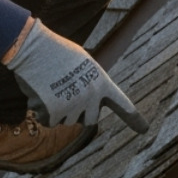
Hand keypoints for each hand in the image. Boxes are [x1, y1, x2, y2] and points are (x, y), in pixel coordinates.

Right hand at [6, 21, 148, 132]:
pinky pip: (48, 121)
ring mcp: (74, 105)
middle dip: (79, 114)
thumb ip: (90, 84)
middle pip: (90, 120)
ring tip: (49, 87)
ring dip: (57, 110)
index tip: (144, 130)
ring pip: (66, 121)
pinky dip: (42, 112)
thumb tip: (86, 105)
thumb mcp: (82, 63)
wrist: (34, 47)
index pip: (121, 103)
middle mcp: (91, 96)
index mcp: (102, 82)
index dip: (133, 118)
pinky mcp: (54, 112)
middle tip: (65, 95)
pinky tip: (39, 93)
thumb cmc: (55, 51)